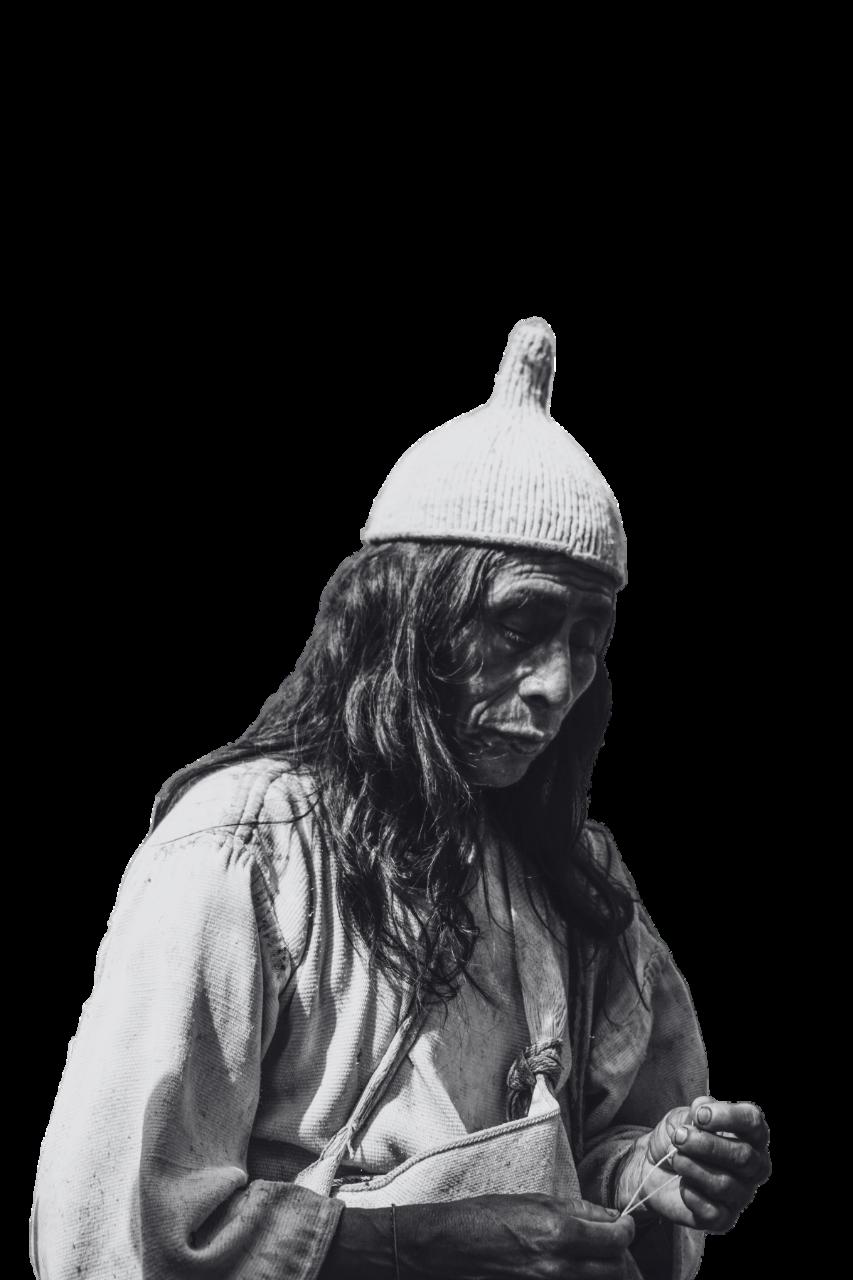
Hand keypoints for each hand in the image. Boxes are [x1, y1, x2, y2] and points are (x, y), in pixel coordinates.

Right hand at [322, 1194, 635, 1278]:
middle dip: (622, 1257)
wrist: (449, 1249)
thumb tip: (609, 1216)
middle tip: (618, 1244)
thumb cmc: (485, 1216)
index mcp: (557, 1233)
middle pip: (615, 1270)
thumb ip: (576, 1210)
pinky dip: (584, 1279)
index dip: (627, 1230)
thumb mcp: (533, 1200)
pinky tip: (580, 1270)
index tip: (626, 1224)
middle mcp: (558, 1266)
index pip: (615, 1240)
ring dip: (607, 1271)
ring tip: (605, 1259)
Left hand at [617, 1095, 770, 1233]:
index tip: (699, 1115)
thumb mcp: (683, 1116)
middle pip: (743, 1156)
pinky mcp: (723, 1219)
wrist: (652, 1166)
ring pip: (726, 1184)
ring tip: (674, 1159)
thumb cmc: (677, 1138)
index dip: (728, 1116)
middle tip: (679, 1137)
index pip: (753, 1122)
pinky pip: (714, 1212)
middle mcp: (752, 1167)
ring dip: (693, 1168)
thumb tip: (704, 1110)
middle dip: (706, 1145)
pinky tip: (682, 1185)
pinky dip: (692, 1195)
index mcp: (748, 1135)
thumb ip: (698, 1111)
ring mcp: (740, 1195)